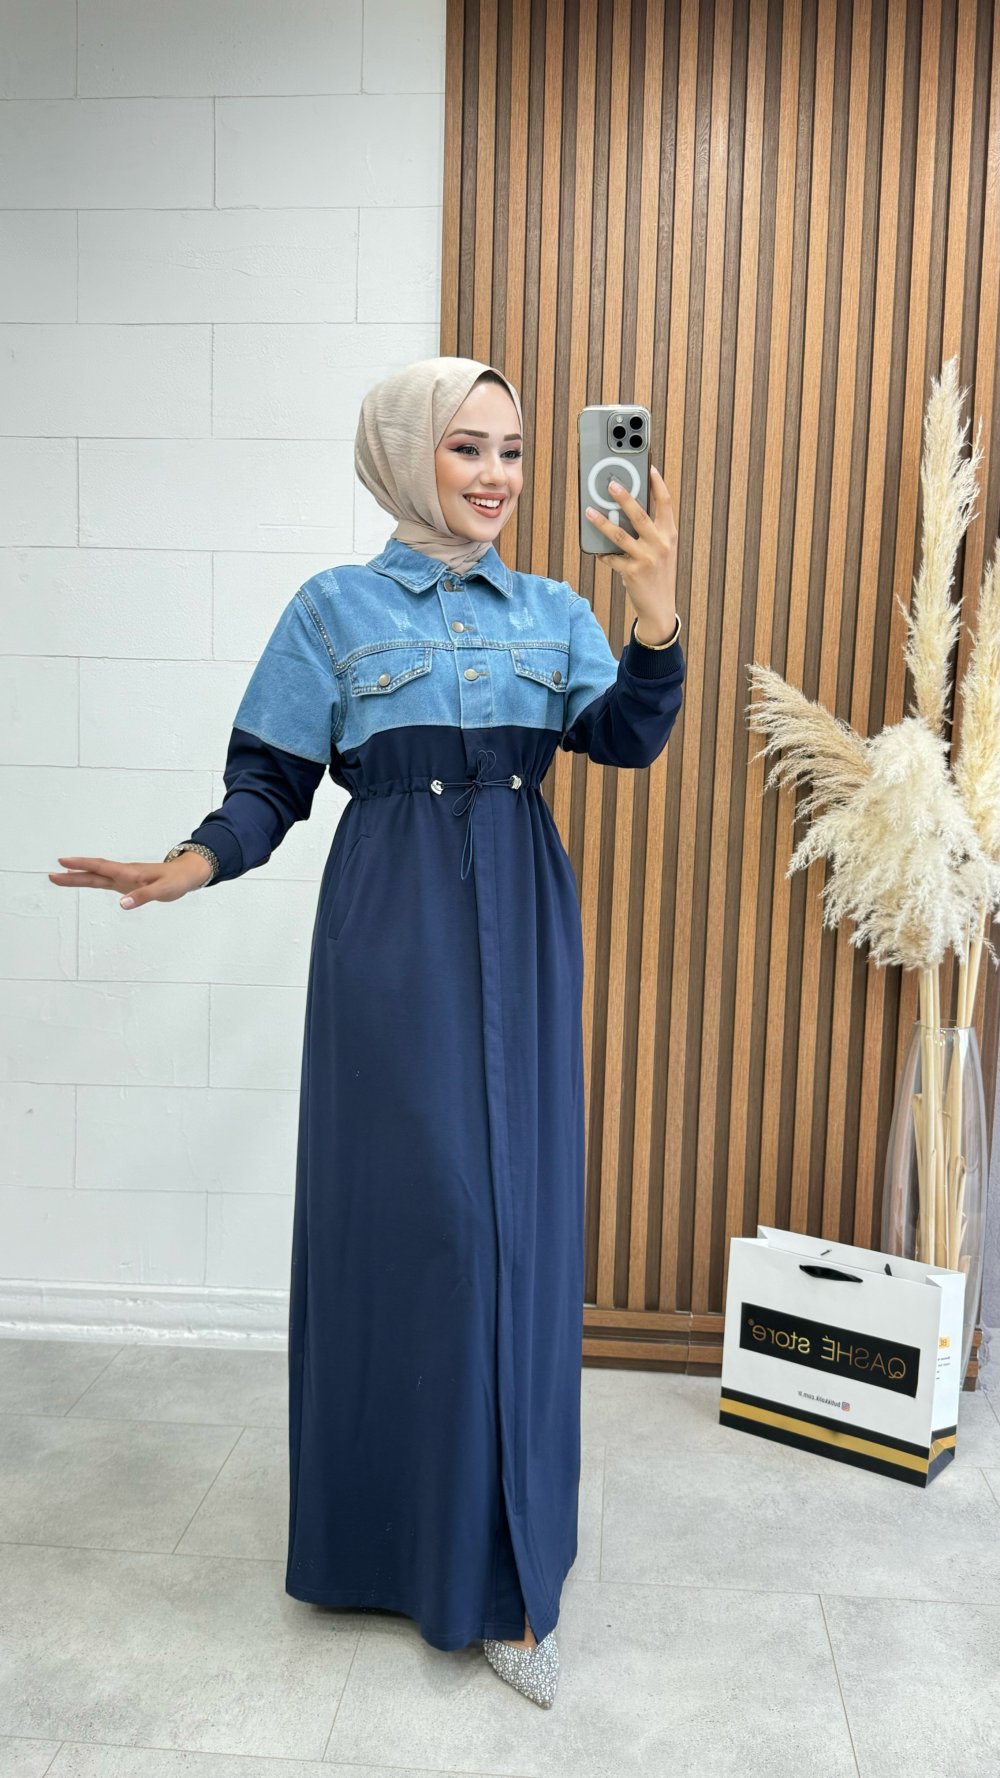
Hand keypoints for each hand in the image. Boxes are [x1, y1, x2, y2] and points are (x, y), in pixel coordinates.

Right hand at [48, 852, 212, 907]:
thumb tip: (122, 904)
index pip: (101, 867)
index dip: (82, 865)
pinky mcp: (127, 883)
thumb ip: (142, 896)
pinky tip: (84, 881)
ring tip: (60, 878)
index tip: (62, 863)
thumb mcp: (162, 891)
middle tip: (52, 874)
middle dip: (72, 873)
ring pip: (97, 877)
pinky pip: (105, 881)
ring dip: (79, 877)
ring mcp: (124, 878)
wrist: (185, 875)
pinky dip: (92, 880)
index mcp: (128, 872)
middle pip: (93, 873)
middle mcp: (123, 874)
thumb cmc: (175, 881)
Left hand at [585, 464, 677, 640]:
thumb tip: (628, 509)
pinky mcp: (633, 572)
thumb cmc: (658, 574)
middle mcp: (660, 544)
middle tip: (610, 484)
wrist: (660, 607)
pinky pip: (611, 558)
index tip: (649, 468)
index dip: (658, 484)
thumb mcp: (663, 550)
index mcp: (669, 534)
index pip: (665, 503)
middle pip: (639, 514)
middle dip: (624, 497)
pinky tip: (596, 551)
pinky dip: (602, 554)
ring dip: (602, 522)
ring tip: (589, 511)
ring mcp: (646, 558)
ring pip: (620, 535)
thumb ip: (652, 531)